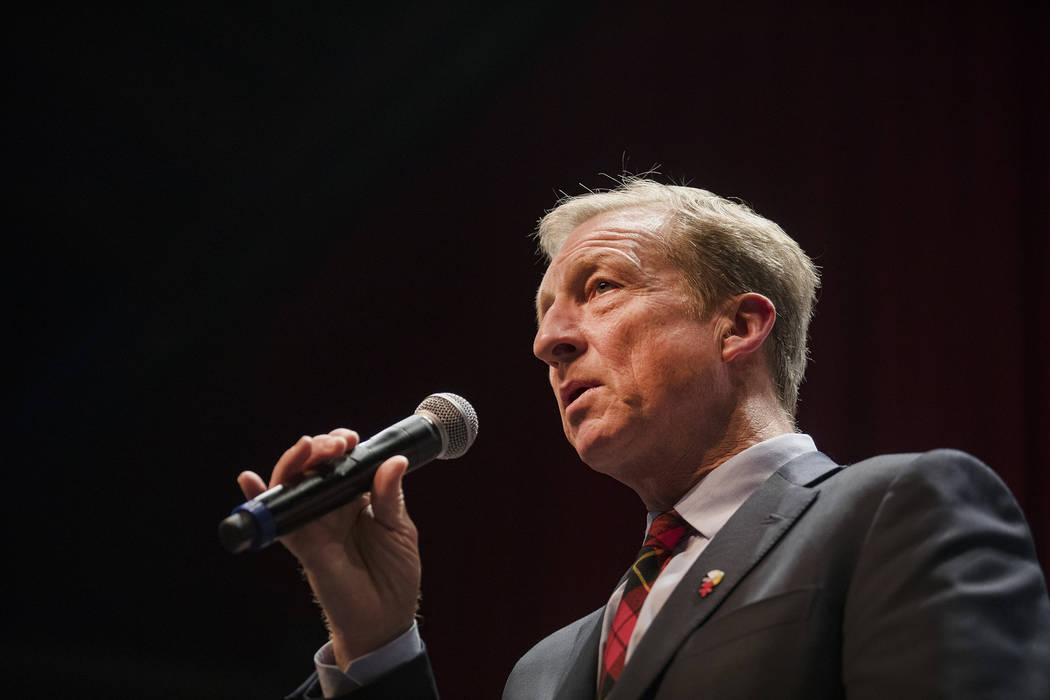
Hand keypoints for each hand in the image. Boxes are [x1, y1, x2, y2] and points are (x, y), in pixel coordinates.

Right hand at [237, 429, 420, 668]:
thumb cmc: (396, 573)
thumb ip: (390, 497)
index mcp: (359, 497)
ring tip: (307, 448)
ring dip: (295, 462)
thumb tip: (394, 461)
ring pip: (295, 485)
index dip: (342, 445)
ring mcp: (315, 523)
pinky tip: (249, 480)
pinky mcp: (302, 543)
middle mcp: (333, 506)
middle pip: (315, 467)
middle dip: (321, 448)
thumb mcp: (399, 530)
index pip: (343, 462)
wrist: (384, 618)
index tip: (349, 439)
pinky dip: (260, 499)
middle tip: (336, 444)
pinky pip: (278, 520)